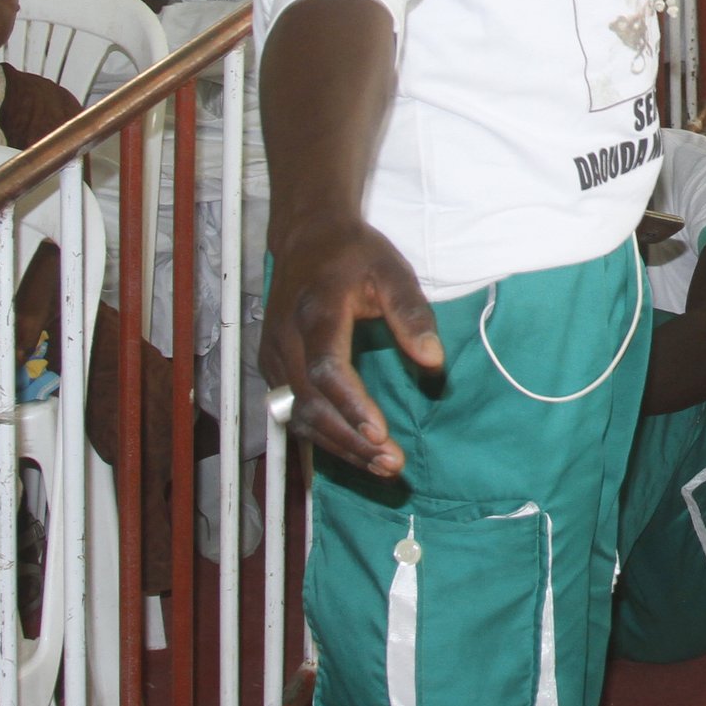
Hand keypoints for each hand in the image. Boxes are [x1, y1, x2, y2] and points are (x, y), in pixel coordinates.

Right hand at [259, 215, 441, 476]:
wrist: (306, 237)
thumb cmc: (355, 255)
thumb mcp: (392, 272)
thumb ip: (412, 315)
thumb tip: (434, 362)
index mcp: (316, 311)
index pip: (327, 369)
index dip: (352, 405)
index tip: (382, 433)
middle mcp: (286, 338)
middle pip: (310, 403)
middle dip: (350, 440)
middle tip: (391, 465)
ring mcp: (273, 355)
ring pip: (298, 415)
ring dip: (338, 447)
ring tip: (380, 467)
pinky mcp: (272, 367)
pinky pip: (293, 411)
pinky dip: (323, 436)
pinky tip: (355, 450)